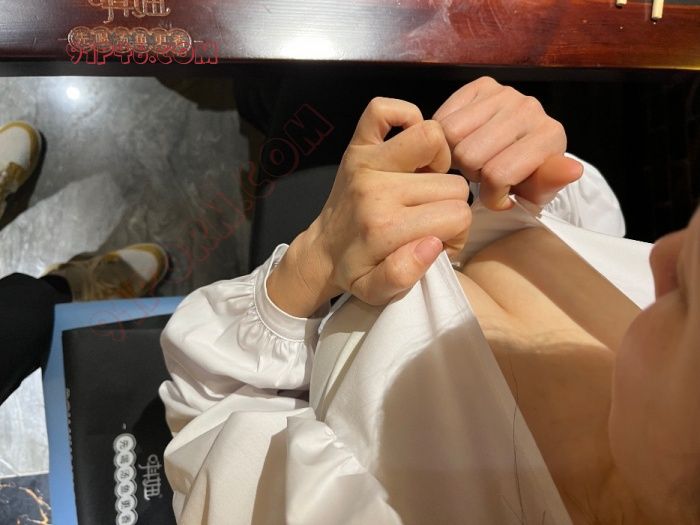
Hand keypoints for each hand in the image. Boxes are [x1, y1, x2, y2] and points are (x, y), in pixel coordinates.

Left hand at [267, 97, 470, 314]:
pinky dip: (404, 118)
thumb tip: (434, 242)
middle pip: (453, 183)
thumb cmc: (356, 271)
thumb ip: (405, 274)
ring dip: (438, 164)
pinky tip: (408, 151)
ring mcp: (364, 162)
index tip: (438, 242)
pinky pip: (383, 110)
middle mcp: (376, 190)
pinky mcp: (356, 146)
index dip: (457, 233)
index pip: (458, 215)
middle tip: (428, 219)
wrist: (321, 252)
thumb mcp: (377, 290)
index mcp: (385, 227)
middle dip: (449, 205)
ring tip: (423, 186)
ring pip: (434, 140)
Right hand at [434, 76, 582, 209]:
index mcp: (549, 136)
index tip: (500, 197)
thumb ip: (551, 183)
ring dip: (455, 155)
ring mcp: (505, 93)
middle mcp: (529, 108)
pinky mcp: (482, 85)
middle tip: (484, 174)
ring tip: (474, 159)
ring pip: (451, 134)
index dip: (491, 195)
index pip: (497, 174)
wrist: (523, 150)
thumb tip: (574, 170)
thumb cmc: (528, 176)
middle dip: (471, 173)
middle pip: (469, 154)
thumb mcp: (539, 190)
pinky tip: (462, 143)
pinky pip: (444, 116)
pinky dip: (445, 138)